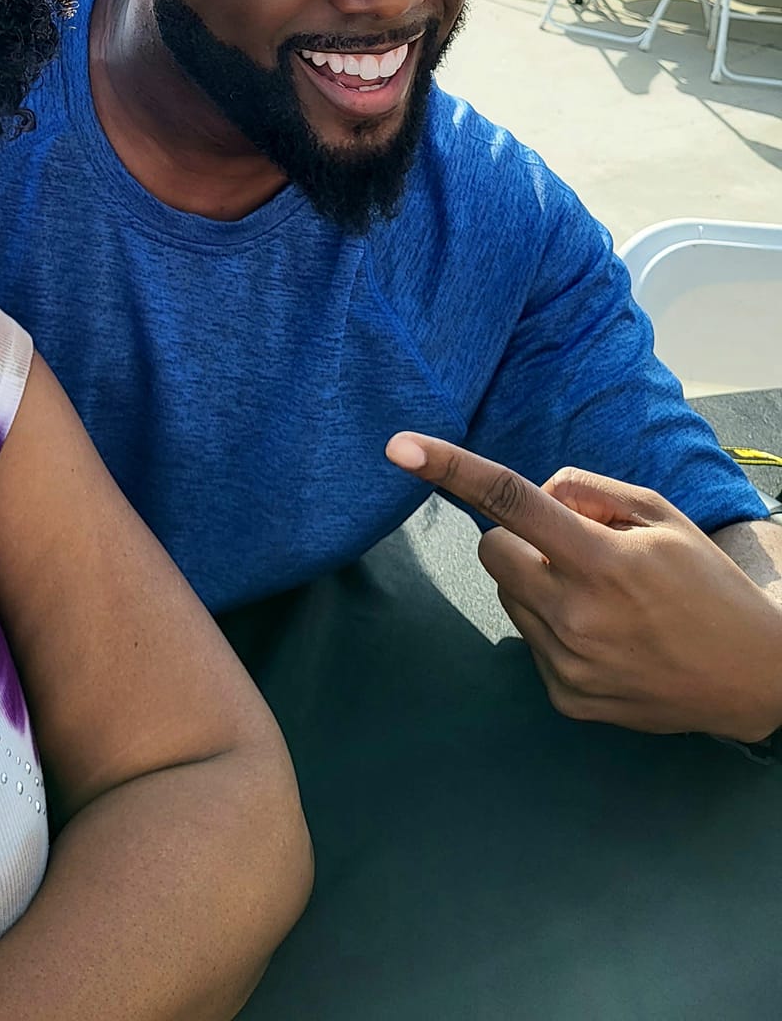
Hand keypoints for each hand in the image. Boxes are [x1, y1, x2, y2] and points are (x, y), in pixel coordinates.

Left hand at [387, 433, 781, 739]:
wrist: (756, 678)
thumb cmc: (705, 584)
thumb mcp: (660, 515)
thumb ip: (588, 490)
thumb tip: (535, 496)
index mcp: (601, 561)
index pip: (510, 502)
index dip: (451, 468)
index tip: (399, 446)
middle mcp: (576, 615)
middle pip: (493, 552)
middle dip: (519, 542)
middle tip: (574, 552)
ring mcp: (568, 664)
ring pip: (509, 597)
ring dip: (538, 585)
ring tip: (602, 600)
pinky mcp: (567, 699)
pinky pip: (531, 642)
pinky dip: (554, 629)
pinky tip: (606, 638)